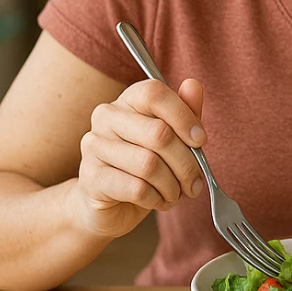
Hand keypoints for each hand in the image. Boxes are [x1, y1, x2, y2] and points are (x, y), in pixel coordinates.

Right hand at [75, 77, 206, 239]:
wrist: (107, 205)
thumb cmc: (144, 165)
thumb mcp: (171, 137)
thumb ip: (185, 111)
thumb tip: (194, 85)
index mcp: (127, 100)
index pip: (154, 94)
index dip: (183, 117)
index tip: (200, 140)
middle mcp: (106, 117)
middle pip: (159, 133)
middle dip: (186, 163)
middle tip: (195, 182)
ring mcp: (94, 147)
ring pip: (149, 164)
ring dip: (172, 186)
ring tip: (176, 193)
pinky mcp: (91, 179)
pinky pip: (137, 188)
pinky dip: (156, 199)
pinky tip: (158, 200)